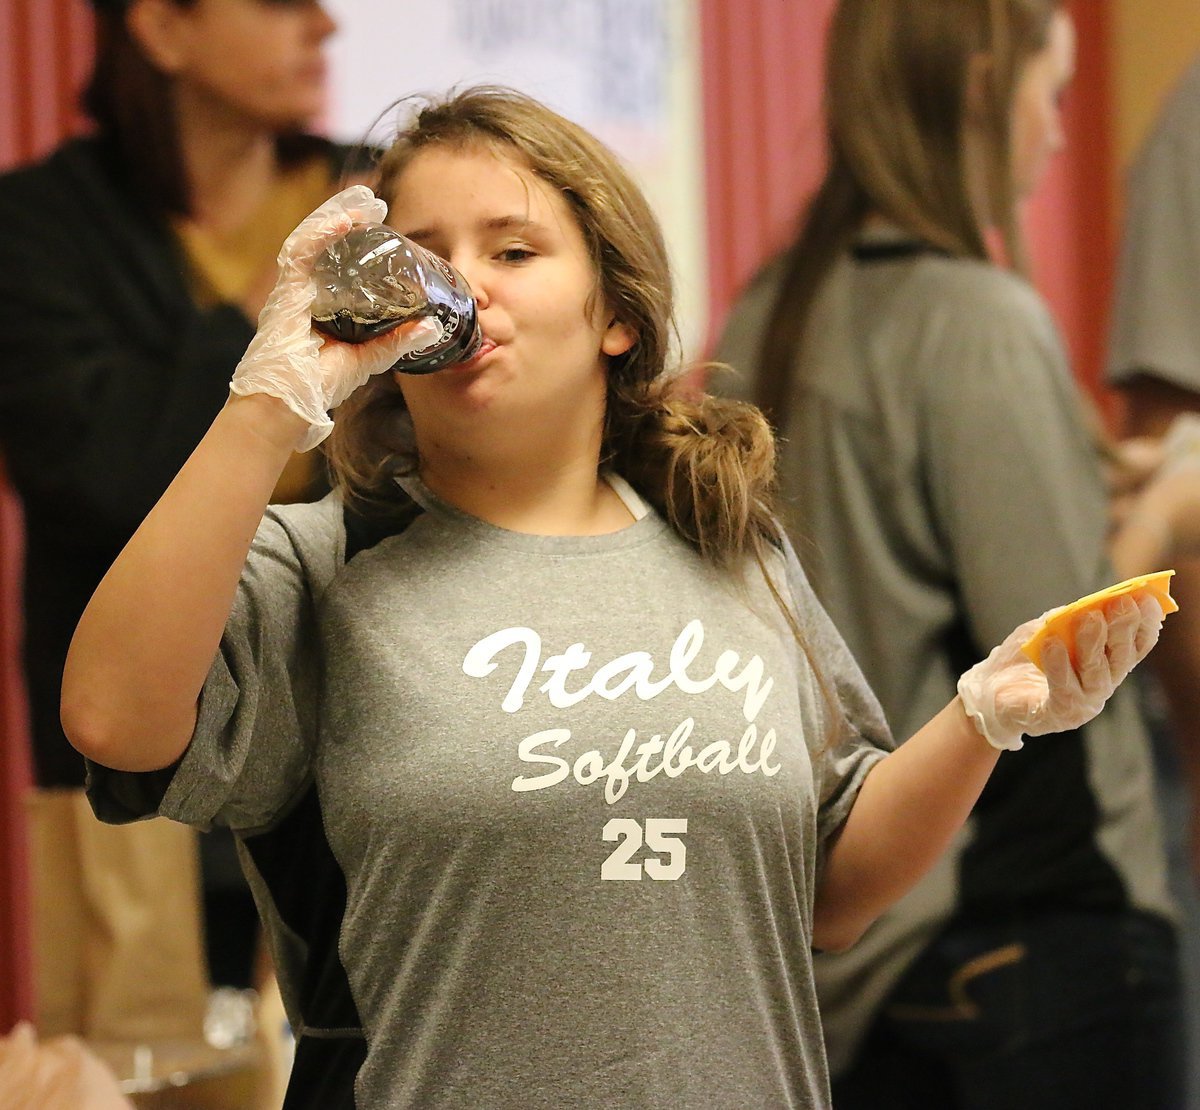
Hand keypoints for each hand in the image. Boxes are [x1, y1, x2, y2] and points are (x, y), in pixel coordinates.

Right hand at [228, 185, 439, 450]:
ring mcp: (294, 289)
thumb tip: (433, 328)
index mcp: (325, 305)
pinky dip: (320, 232)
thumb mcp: (370, 358)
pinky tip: (341, 220)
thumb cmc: (320, 385)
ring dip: (336, 216)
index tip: (382, 224)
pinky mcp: (285, 292)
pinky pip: (300, 252)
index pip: (340, 262)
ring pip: (312, 240)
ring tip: (362, 202)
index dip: (356, 241)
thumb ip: (398, 342)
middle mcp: (308, 292)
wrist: (288, 403)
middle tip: (374, 203)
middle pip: (326, 245)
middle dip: (347, 219)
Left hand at [957, 591, 1165, 750]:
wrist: (989, 691)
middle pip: (1120, 657)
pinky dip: (1059, 665)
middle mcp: (1100, 685)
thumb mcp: (1043, 631)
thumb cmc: (1022, 659)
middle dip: (1123, 628)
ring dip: (1093, 642)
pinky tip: (1052, 645)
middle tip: (1121, 603)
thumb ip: (1064, 619)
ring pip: (1096, 671)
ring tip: (1089, 618)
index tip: (1146, 598)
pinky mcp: (1059, 714)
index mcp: (1105, 664)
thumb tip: (1085, 604)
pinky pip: (1063, 689)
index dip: (1144, 623)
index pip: (1134, 646)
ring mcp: (1083, 702)